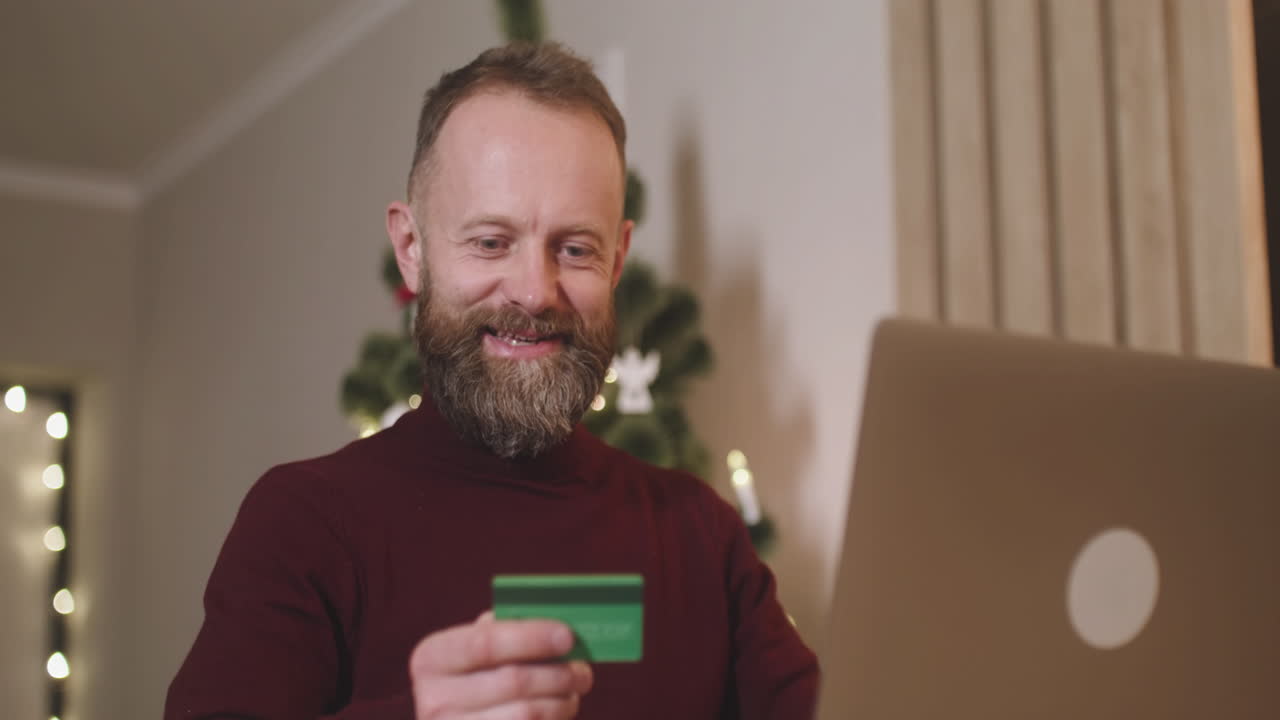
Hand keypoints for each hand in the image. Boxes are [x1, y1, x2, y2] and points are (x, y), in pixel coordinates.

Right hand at [409, 611, 593, 718]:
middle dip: (557, 673)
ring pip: (526, 713)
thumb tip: (556, 626)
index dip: (530, 637)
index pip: (485, 643)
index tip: (568, 636)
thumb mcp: (477, 651)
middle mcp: (433, 699)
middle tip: (583, 671)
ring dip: (561, 702)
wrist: (458, 718)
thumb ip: (505, 631)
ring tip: (574, 692)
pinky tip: (558, 712)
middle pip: (513, 681)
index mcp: (431, 659)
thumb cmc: (475, 677)